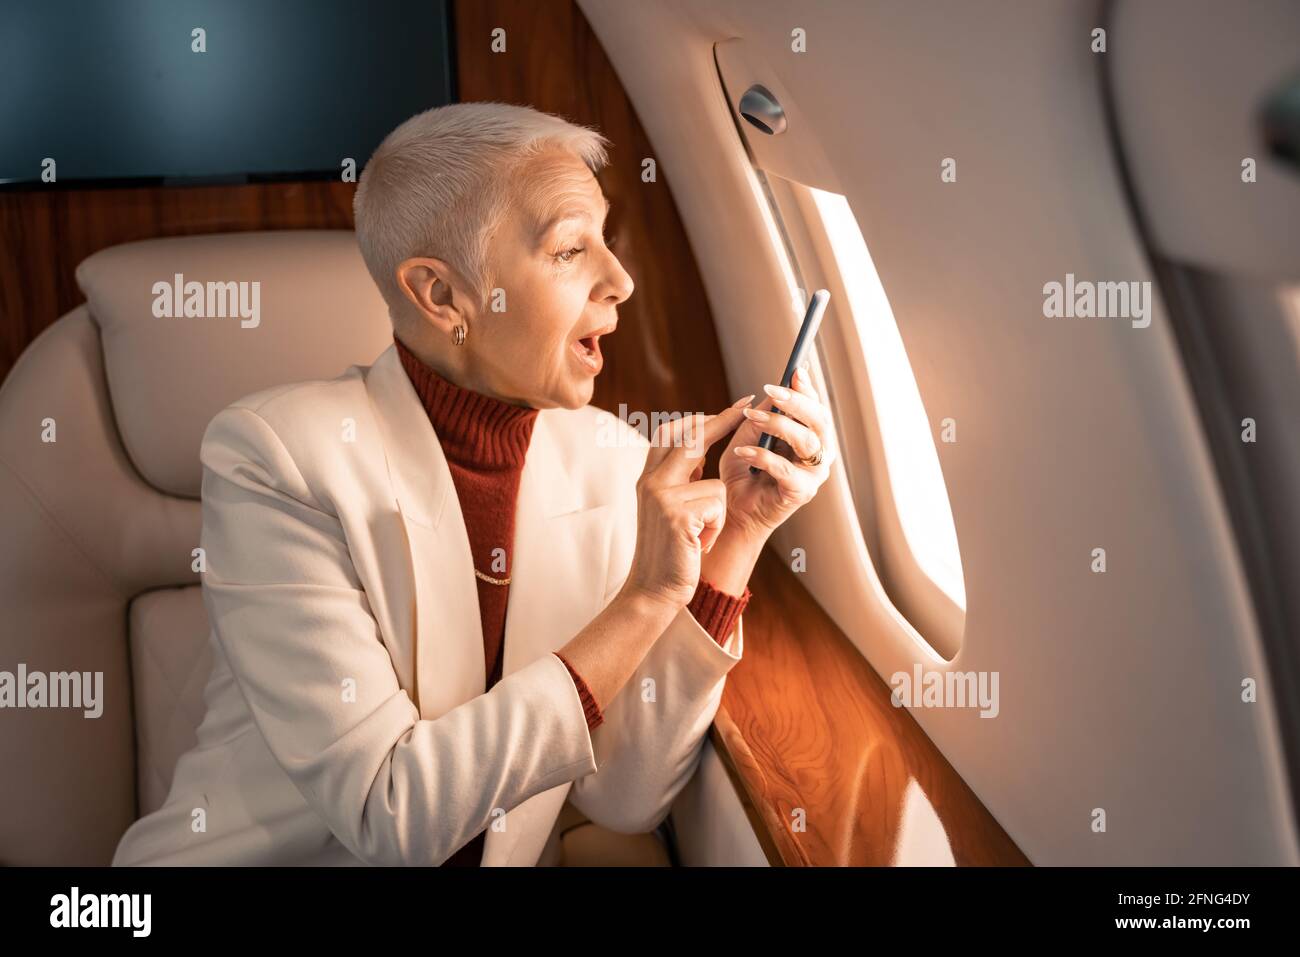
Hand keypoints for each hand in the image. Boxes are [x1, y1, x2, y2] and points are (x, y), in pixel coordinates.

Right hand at [620, 402, 748, 610]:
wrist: (652, 591)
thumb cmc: (669, 551)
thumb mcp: (669, 508)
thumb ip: (679, 478)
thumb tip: (701, 446)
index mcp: (648, 478)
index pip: (672, 433)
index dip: (701, 419)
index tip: (731, 409)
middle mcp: (651, 482)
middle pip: (692, 438)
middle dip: (723, 422)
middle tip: (747, 407)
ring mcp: (662, 497)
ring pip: (715, 484)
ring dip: (717, 512)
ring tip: (700, 534)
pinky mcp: (677, 516)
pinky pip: (718, 506)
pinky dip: (716, 527)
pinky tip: (699, 543)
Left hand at [719, 364, 835, 542]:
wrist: (733, 510)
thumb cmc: (742, 471)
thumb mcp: (746, 436)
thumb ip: (759, 416)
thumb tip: (770, 392)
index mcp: (810, 436)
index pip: (816, 407)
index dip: (808, 389)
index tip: (795, 370)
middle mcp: (818, 454)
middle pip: (820, 420)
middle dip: (797, 401)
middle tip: (772, 390)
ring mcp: (813, 475)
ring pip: (807, 441)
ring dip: (778, 425)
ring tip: (751, 418)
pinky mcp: (801, 493)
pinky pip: (785, 469)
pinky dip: (762, 457)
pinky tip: (741, 452)